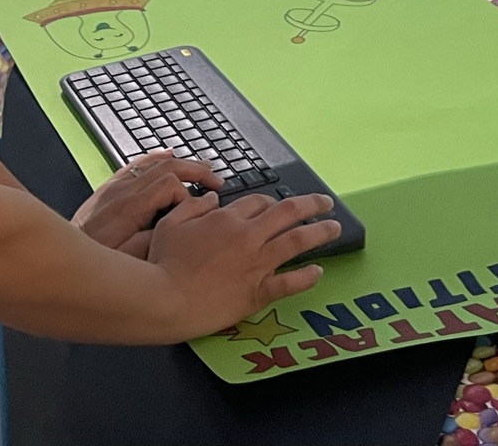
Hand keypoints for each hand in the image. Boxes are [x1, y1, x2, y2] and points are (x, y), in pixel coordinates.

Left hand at [73, 152, 223, 256]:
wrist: (60, 259)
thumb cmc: (95, 262)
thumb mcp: (126, 260)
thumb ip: (152, 243)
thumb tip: (174, 227)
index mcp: (129, 208)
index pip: (169, 185)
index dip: (191, 195)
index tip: (205, 207)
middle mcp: (122, 191)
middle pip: (165, 166)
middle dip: (195, 170)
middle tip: (217, 180)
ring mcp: (114, 187)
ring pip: (152, 162)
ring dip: (180, 161)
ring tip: (202, 167)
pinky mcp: (108, 189)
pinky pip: (135, 164)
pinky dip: (155, 157)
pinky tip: (167, 155)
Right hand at [146, 191, 340, 337]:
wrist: (167, 299)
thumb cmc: (163, 263)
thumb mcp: (171, 224)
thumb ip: (193, 207)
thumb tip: (211, 198)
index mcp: (225, 219)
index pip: (257, 202)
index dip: (269, 202)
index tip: (275, 206)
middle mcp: (247, 237)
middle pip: (287, 213)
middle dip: (311, 205)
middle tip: (325, 203)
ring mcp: (256, 264)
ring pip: (296, 241)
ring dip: (319, 232)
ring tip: (334, 228)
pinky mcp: (259, 291)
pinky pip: (290, 282)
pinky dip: (307, 276)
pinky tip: (318, 271)